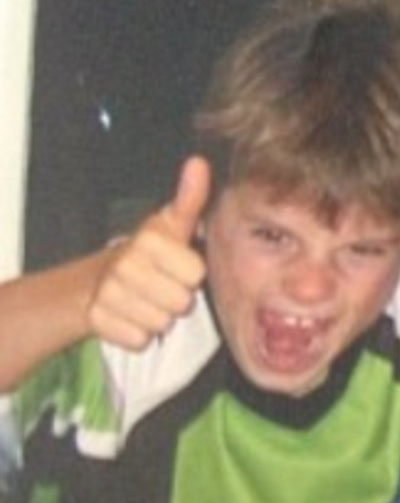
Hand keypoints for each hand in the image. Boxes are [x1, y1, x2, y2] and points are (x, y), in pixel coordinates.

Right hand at [87, 157, 209, 348]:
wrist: (98, 281)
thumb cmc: (149, 253)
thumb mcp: (170, 224)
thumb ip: (190, 198)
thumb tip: (199, 162)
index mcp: (147, 241)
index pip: (196, 275)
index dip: (191, 274)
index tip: (176, 265)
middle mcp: (125, 266)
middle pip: (182, 303)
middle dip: (176, 297)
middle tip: (161, 284)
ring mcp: (109, 295)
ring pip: (161, 323)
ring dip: (159, 316)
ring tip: (145, 299)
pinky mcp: (98, 322)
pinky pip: (140, 340)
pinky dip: (138, 333)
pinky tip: (130, 314)